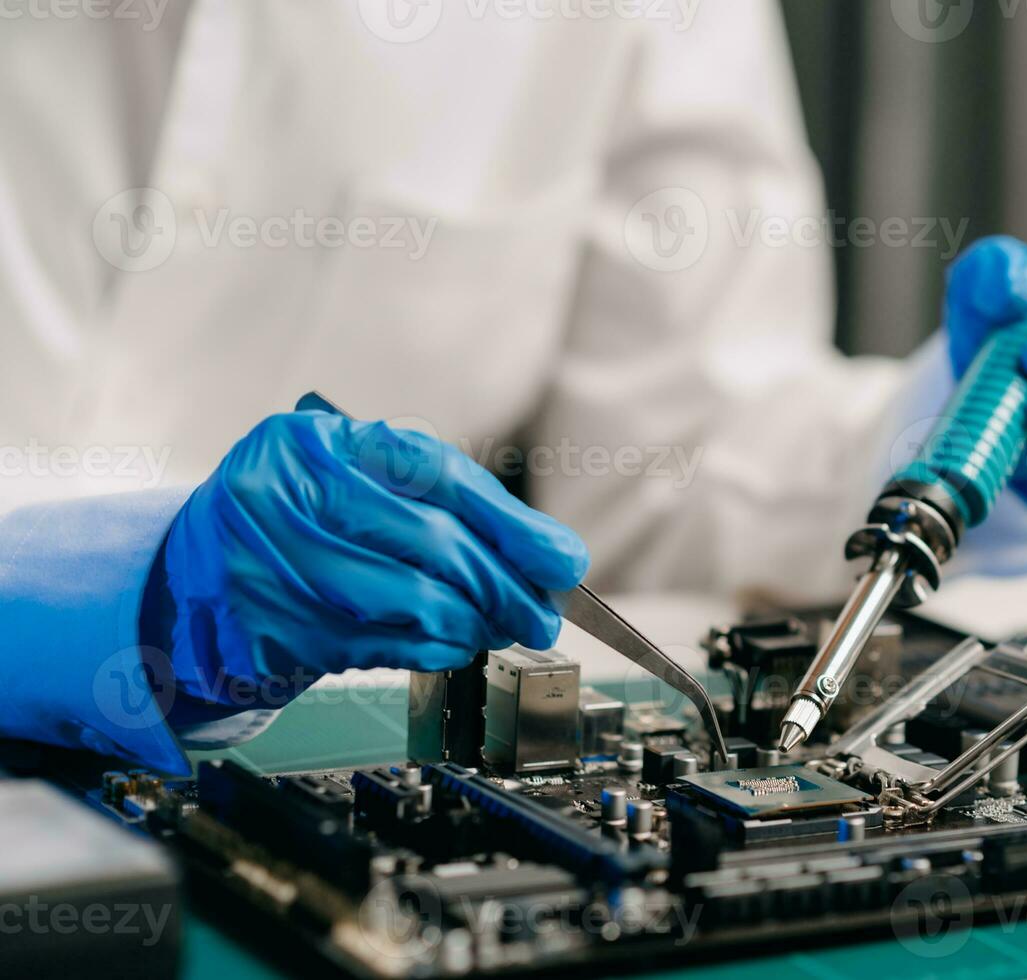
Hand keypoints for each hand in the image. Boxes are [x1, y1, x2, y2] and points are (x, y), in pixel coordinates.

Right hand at [144, 412, 588, 704]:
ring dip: (475, 623)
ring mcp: (271, 568)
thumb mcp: (355, 477)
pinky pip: (381, 648)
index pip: (435, 476)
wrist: (196, 571)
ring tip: (503, 627)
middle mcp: (285, 497)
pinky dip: (435, 649)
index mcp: (313, 442)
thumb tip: (546, 552)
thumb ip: (441, 498)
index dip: (511, 522)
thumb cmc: (299, 516)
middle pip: (432, 543)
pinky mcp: (271, 634)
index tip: (562, 561)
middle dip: (505, 584)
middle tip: (544, 611)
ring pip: (412, 602)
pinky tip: (457, 644)